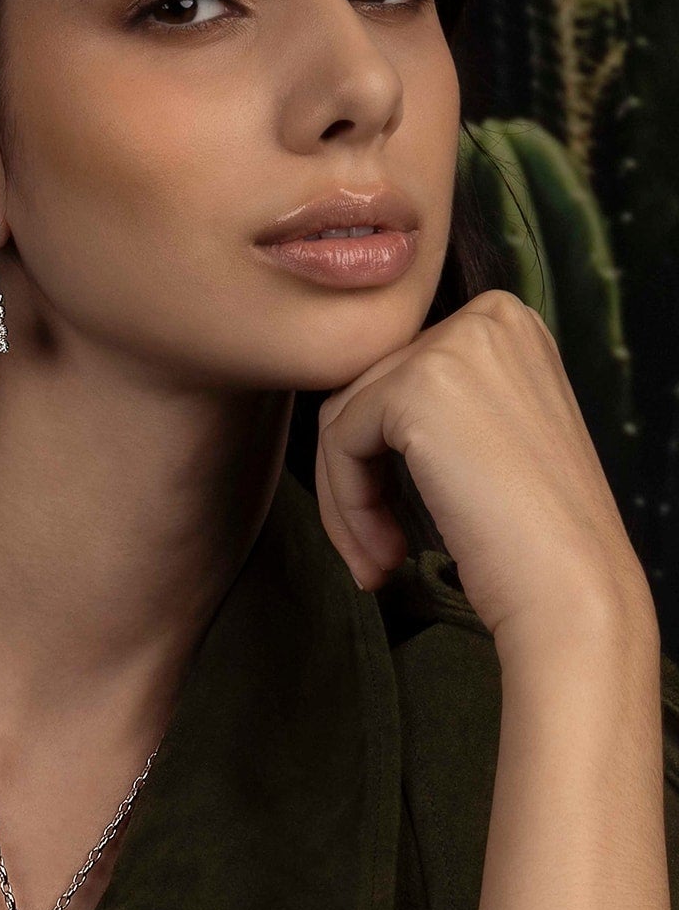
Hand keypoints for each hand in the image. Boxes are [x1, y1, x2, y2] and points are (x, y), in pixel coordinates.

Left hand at [314, 291, 654, 652]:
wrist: (571, 591)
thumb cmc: (533, 539)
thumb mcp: (488, 440)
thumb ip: (434, 408)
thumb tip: (342, 414)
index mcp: (506, 324)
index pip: (398, 377)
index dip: (379, 461)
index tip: (394, 532)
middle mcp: (487, 318)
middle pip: (364, 393)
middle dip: (355, 485)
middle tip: (378, 560)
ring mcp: (456, 345)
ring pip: (342, 418)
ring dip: (348, 503)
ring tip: (379, 564)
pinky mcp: (418, 387)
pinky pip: (338, 442)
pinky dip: (347, 506)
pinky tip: (386, 556)